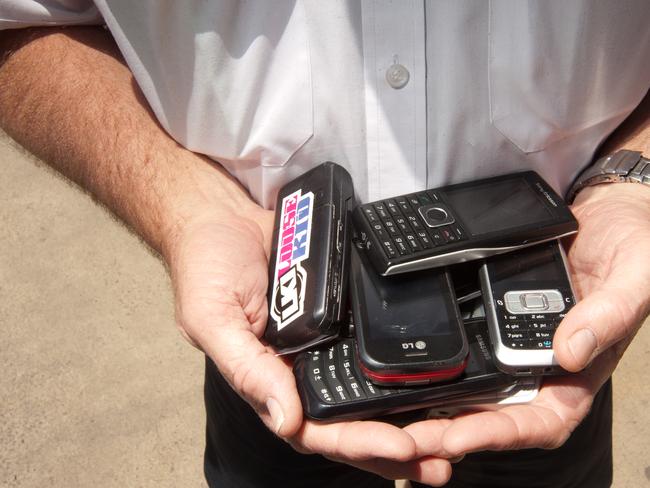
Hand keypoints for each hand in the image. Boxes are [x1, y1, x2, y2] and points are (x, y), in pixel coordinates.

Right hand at [166, 205, 452, 485]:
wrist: (223, 214)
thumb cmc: (205, 266)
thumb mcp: (213, 319)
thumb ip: (248, 369)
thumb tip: (285, 420)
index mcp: (269, 379)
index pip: (315, 427)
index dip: (357, 442)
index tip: (403, 446)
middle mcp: (300, 367)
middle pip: (350, 419)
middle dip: (395, 446)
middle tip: (442, 462)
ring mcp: (323, 341)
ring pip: (367, 390)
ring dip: (407, 415)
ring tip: (452, 436)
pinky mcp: (341, 313)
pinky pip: (372, 346)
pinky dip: (400, 367)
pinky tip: (433, 381)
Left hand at [405, 183, 649, 456]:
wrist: (603, 208)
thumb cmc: (632, 243)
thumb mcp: (633, 273)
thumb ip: (610, 313)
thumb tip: (569, 353)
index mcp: (582, 369)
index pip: (541, 420)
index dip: (499, 434)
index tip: (457, 437)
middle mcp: (544, 363)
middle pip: (496, 413)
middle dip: (452, 430)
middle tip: (408, 437)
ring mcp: (516, 341)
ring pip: (477, 386)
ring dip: (439, 404)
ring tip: (399, 413)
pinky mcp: (495, 315)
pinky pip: (468, 345)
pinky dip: (443, 362)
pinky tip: (413, 365)